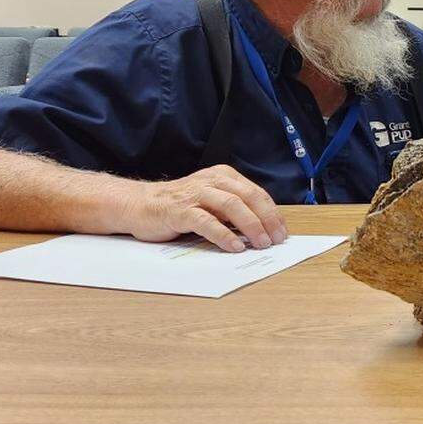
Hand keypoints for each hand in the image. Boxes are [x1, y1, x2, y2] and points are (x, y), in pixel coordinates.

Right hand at [121, 165, 287, 251]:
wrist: (140, 205)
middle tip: (276, 239)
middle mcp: (211, 181)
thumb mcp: (211, 202)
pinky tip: (234, 247)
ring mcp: (196, 195)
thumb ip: (233, 210)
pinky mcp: (180, 211)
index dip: (273, 213)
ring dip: (250, 226)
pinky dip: (223, 235)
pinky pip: (207, 222)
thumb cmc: (180, 206)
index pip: (256, 193)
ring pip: (231, 206)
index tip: (282, 231)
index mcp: (223, 176)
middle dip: (267, 219)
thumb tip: (263, 230)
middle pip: (248, 197)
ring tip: (260, 243)